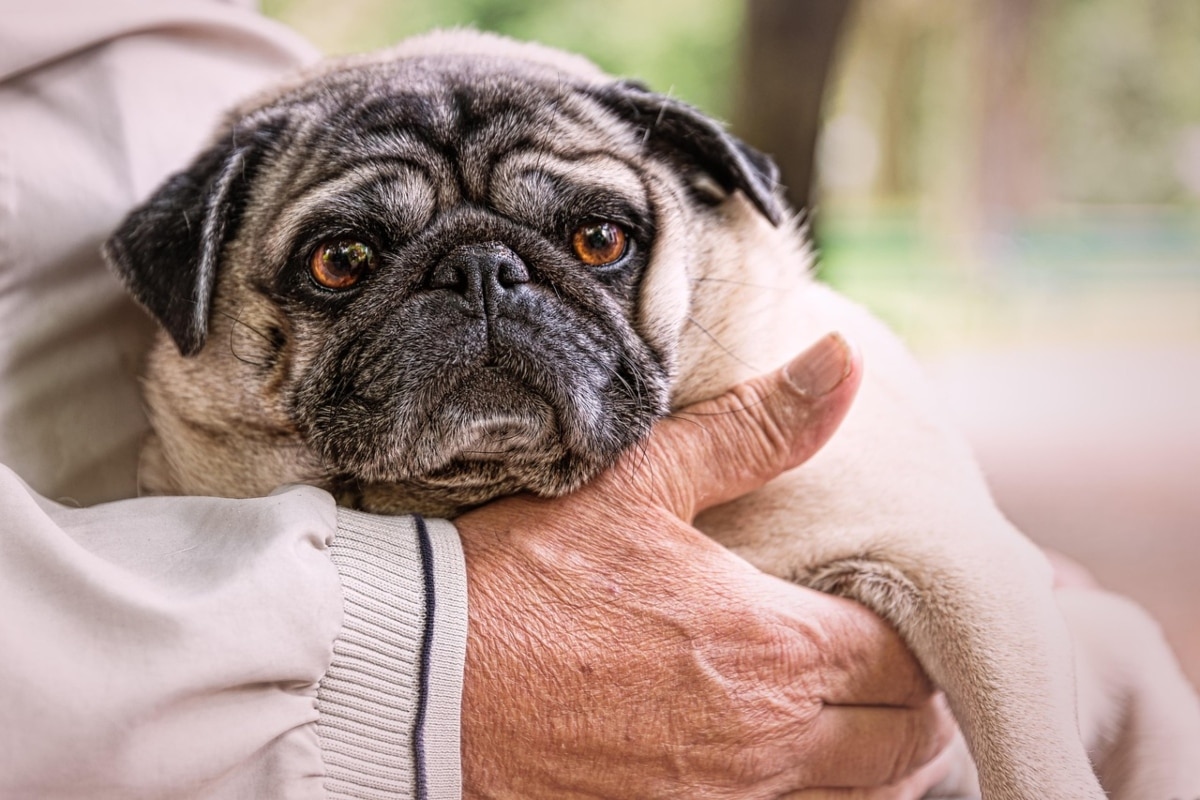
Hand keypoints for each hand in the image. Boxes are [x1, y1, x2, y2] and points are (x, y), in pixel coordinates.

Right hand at [456, 333, 955, 798]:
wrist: (422, 681)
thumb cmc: (529, 577)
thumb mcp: (641, 484)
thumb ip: (756, 430)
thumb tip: (842, 364)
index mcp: (774, 648)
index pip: (904, 656)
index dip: (915, 634)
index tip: (896, 612)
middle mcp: (766, 740)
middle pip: (901, 743)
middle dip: (915, 705)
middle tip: (900, 672)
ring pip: (858, 798)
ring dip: (880, 762)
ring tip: (867, 724)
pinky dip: (814, 797)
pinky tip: (789, 766)